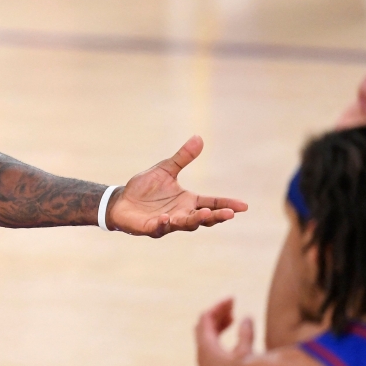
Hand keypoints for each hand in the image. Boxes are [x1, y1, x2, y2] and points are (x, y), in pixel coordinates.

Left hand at [107, 136, 246, 236]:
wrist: (121, 200)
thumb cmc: (145, 188)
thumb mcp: (165, 169)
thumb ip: (183, 157)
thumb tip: (199, 137)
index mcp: (188, 201)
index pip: (211, 203)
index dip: (227, 204)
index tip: (244, 206)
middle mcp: (182, 214)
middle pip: (204, 218)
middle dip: (216, 216)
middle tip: (229, 214)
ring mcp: (169, 223)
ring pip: (186, 225)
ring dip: (195, 220)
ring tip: (204, 214)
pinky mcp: (152, 227)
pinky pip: (161, 228)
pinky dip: (164, 224)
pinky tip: (167, 218)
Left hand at [196, 298, 253, 365]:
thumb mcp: (246, 356)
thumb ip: (245, 335)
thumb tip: (247, 318)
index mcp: (206, 346)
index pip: (206, 318)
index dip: (219, 306)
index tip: (233, 299)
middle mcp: (202, 353)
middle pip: (205, 326)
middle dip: (218, 314)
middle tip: (232, 306)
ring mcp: (205, 362)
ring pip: (208, 337)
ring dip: (219, 325)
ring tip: (233, 319)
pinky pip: (212, 347)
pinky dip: (221, 337)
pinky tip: (235, 339)